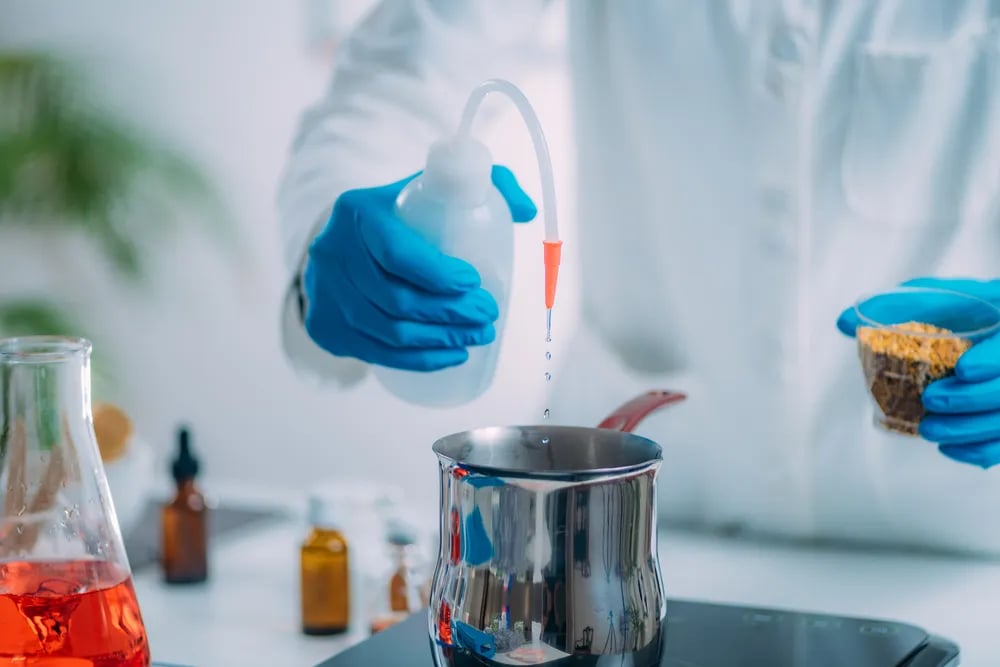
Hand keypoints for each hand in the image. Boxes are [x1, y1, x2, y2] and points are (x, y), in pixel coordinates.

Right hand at [303, 166, 535, 370]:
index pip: (397, 253)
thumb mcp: (434, 188)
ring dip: (440, 341)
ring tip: (478, 337)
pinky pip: (376, 353)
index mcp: (358, 212)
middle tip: (487, 316)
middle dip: (450, 314)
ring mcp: (324, 292)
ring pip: (388, 332)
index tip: (475, 283)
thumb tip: (527, 211)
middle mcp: (333, 252)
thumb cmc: (400, 215)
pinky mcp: (325, 325)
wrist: (342, 240)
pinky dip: (418, 361)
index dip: (439, 274)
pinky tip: (451, 356)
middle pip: (396, 298)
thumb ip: (488, 184)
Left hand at [838, 278, 999, 467]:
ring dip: (970, 430)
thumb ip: (896, 307)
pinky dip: (980, 451)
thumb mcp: (935, 299)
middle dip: (971, 399)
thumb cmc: (961, 311)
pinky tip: (950, 449)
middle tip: (931, 400)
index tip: (964, 369)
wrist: (984, 326)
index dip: (993, 359)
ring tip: (929, 430)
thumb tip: (843, 322)